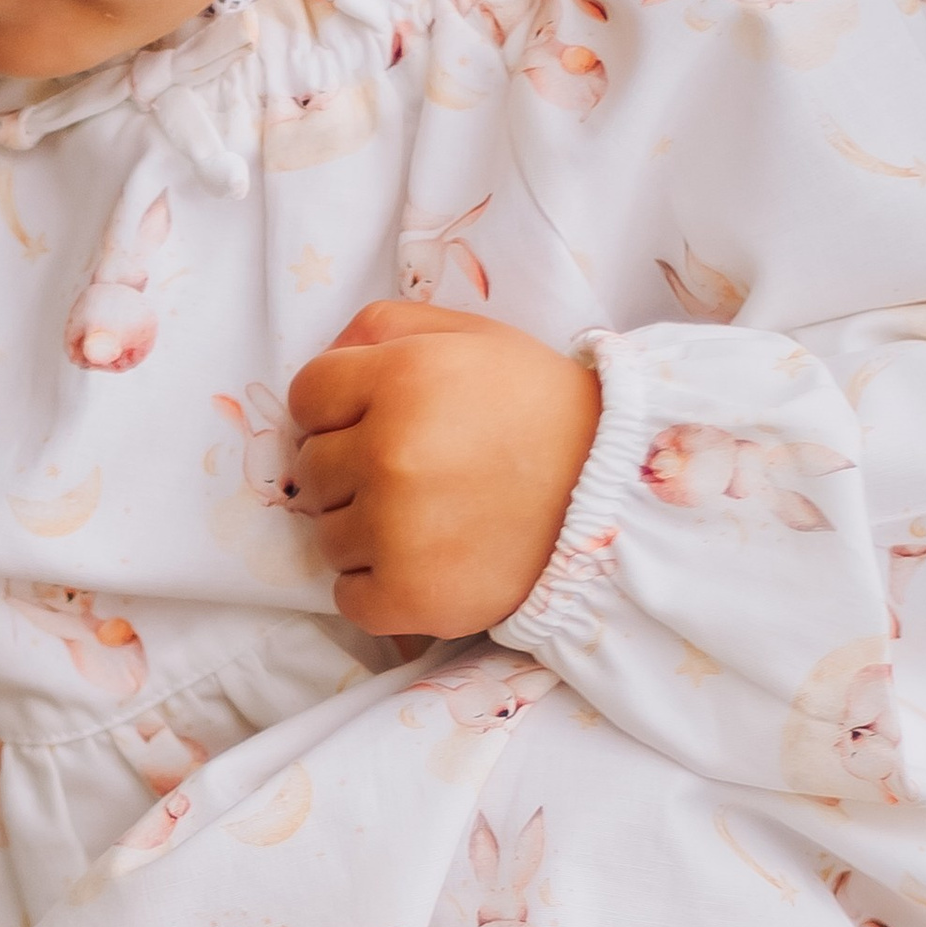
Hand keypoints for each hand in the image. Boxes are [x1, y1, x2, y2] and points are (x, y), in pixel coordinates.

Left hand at [288, 301, 600, 639]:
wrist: (618, 496)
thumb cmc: (539, 409)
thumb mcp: (470, 336)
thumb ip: (383, 327)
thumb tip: (321, 360)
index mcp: (401, 377)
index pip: (306, 397)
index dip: (338, 408)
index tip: (380, 420)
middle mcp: (391, 453)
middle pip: (311, 470)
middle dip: (351, 470)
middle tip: (419, 473)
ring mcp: (398, 531)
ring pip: (327, 537)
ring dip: (366, 532)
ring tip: (433, 518)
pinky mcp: (412, 596)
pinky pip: (350, 598)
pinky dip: (379, 589)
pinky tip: (429, 564)